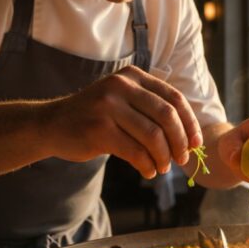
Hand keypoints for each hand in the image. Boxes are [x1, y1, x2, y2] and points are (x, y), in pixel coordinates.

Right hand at [43, 66, 201, 177]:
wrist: (51, 124)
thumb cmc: (95, 117)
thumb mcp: (122, 100)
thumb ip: (151, 109)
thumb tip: (189, 137)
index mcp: (133, 76)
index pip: (174, 98)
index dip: (190, 122)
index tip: (196, 142)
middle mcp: (121, 86)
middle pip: (167, 116)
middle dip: (180, 141)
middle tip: (182, 159)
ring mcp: (108, 106)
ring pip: (153, 136)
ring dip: (164, 157)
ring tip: (162, 168)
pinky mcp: (99, 129)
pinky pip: (135, 152)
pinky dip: (147, 165)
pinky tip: (148, 171)